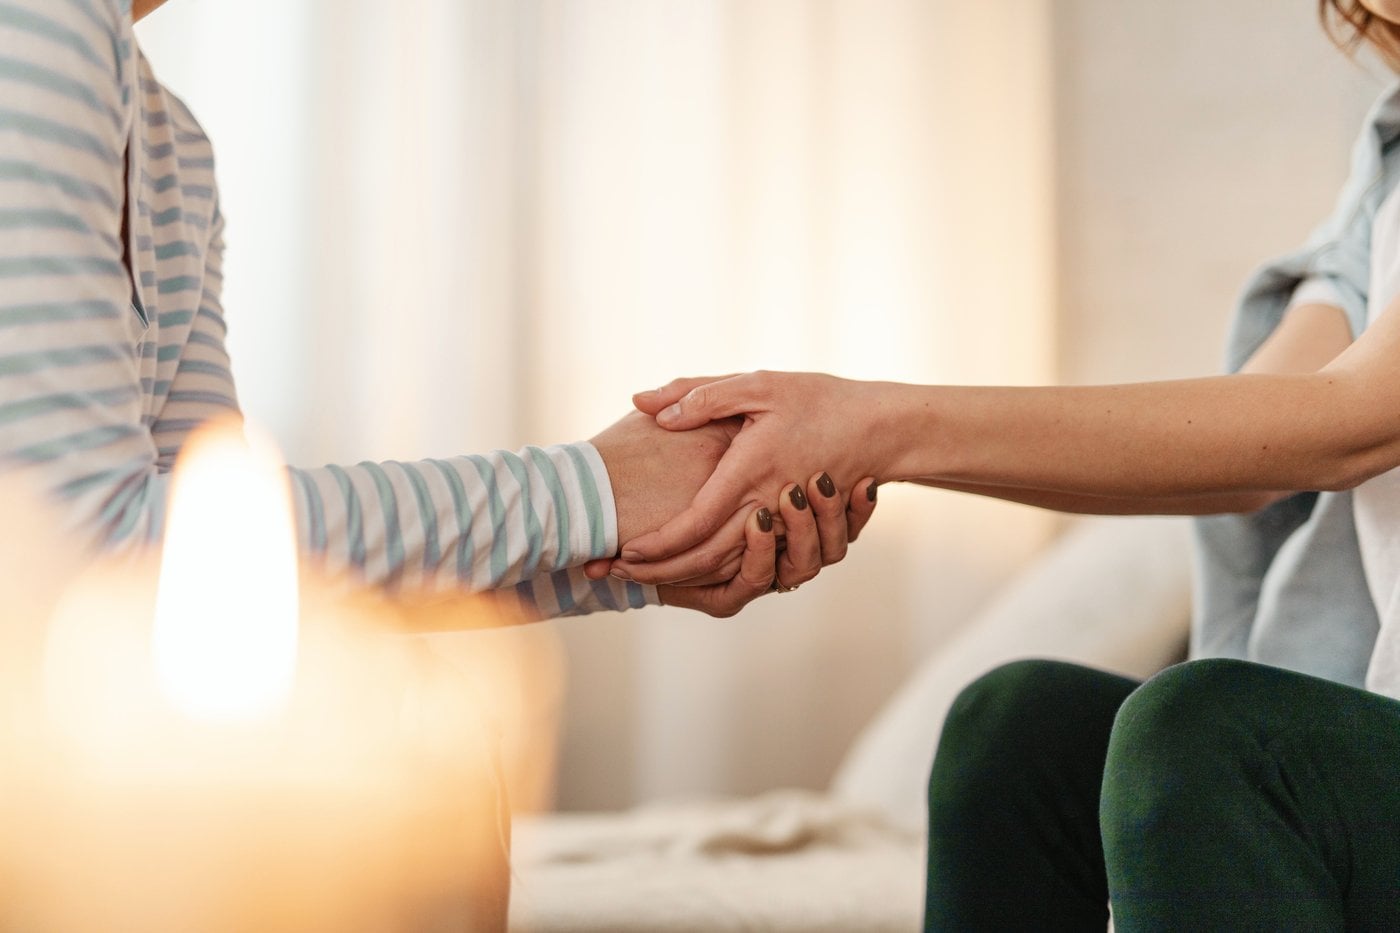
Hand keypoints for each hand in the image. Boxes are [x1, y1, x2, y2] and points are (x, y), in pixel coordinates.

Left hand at [586, 406, 877, 617]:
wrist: (880, 428)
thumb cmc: (818, 400)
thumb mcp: (759, 384)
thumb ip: (701, 394)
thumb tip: (649, 406)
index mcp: (751, 471)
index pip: (695, 524)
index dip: (657, 546)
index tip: (623, 554)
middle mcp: (767, 507)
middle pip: (706, 559)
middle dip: (658, 574)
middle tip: (614, 574)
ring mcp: (784, 527)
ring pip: (728, 569)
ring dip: (685, 579)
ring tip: (647, 577)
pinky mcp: (795, 534)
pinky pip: (755, 566)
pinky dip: (720, 574)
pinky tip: (692, 571)